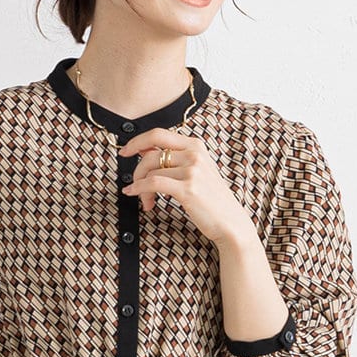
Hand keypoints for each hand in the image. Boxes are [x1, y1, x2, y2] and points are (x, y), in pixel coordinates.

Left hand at [118, 128, 255, 248]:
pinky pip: (153, 184)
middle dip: (136, 169)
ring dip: (141, 188)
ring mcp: (192, 171)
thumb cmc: (211, 199)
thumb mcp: (195, 171)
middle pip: (151, 153)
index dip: (137, 141)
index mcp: (195, 145)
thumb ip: (173, 159)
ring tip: (146, 201)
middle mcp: (194, 154)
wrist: (230, 222)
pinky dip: (139, 189)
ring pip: (150, 171)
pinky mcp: (188, 189)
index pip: (158, 134)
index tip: (125, 151)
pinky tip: (136, 195)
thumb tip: (144, 150)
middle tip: (133, 184)